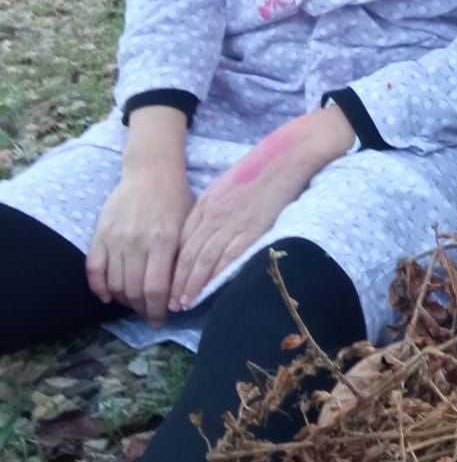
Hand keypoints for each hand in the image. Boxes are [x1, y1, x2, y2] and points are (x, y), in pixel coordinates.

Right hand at [87, 107, 192, 325]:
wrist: (152, 171)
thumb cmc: (177, 199)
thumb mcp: (190, 225)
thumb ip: (184, 256)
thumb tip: (182, 293)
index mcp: (165, 240)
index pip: (157, 288)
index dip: (157, 310)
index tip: (160, 320)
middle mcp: (138, 241)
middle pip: (134, 290)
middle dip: (142, 309)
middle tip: (149, 315)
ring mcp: (116, 238)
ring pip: (115, 284)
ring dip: (123, 301)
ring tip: (134, 304)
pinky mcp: (100, 234)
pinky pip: (93, 270)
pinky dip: (99, 288)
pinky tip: (108, 296)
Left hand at [170, 106, 355, 312]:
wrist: (285, 158)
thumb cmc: (259, 170)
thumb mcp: (225, 188)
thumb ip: (212, 210)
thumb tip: (203, 235)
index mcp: (205, 205)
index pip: (181, 243)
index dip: (172, 267)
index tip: (165, 285)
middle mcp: (213, 216)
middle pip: (187, 255)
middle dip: (176, 282)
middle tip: (168, 304)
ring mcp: (231, 223)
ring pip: (203, 260)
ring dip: (191, 284)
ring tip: (183, 303)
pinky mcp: (252, 229)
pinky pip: (228, 257)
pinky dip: (215, 276)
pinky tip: (208, 290)